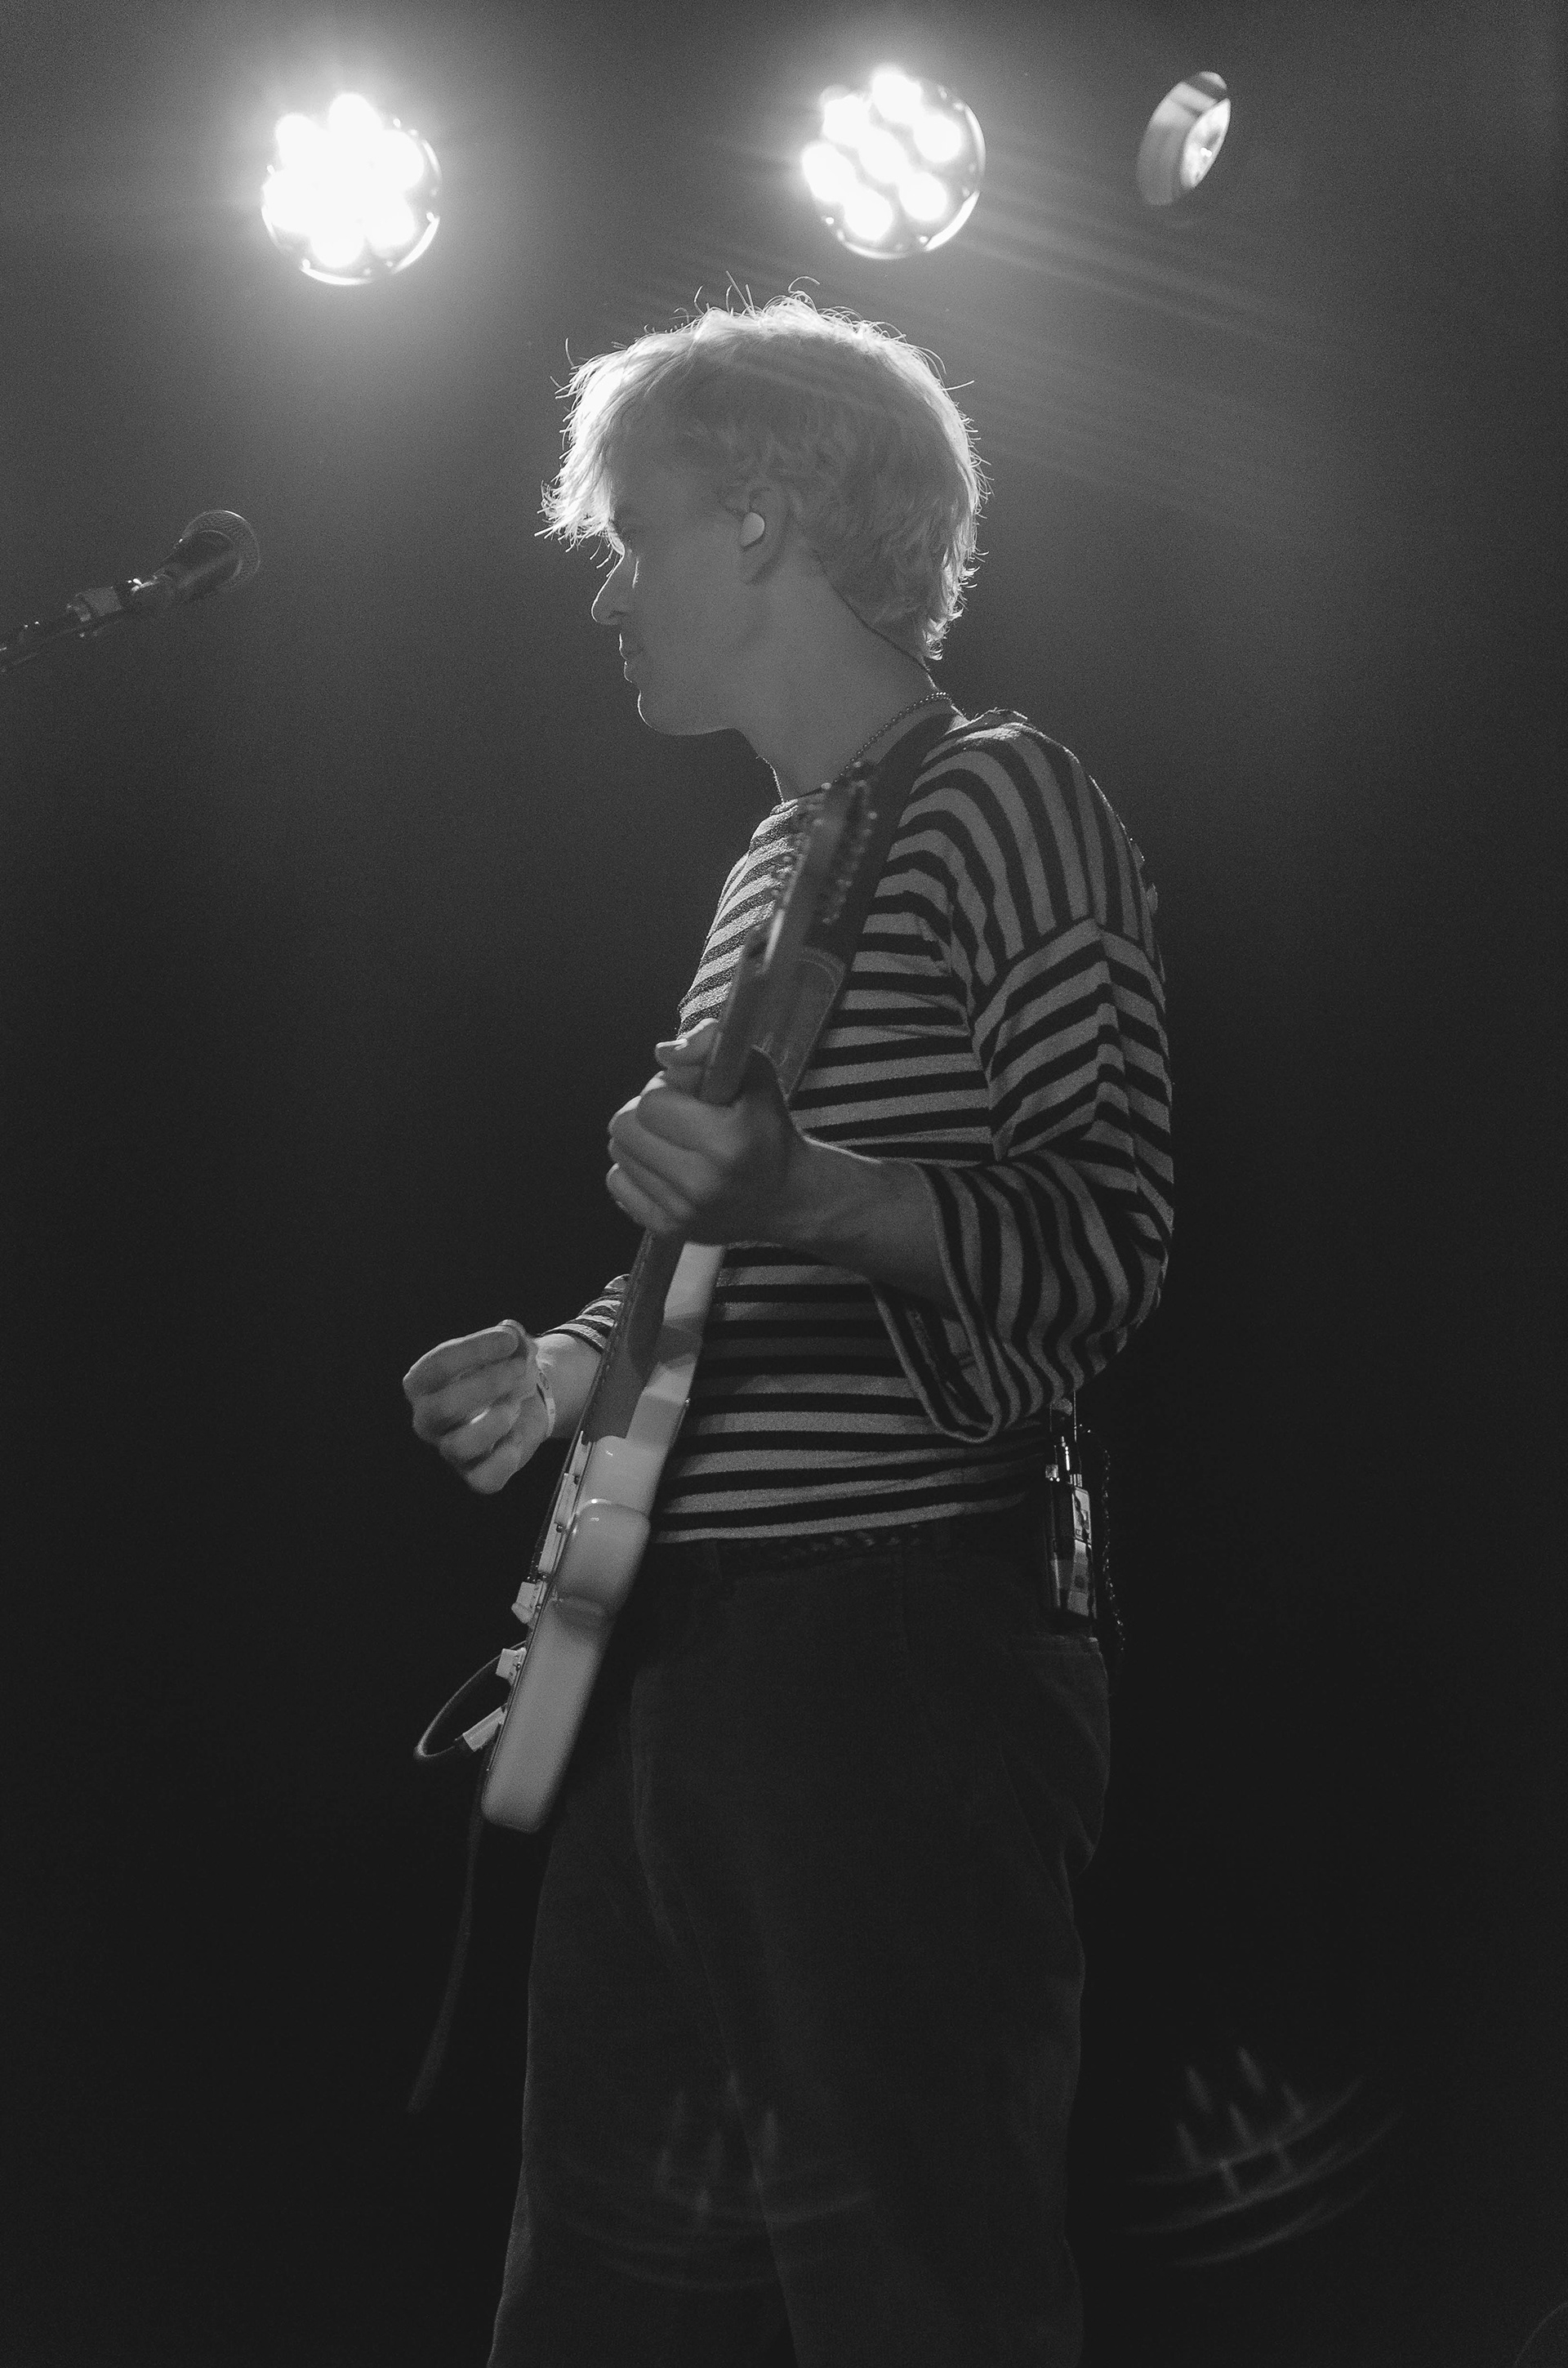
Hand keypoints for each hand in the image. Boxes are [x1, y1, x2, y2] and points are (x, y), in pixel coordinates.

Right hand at [402, 1319, 549, 1494]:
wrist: (526, 1401)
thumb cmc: (502, 1371)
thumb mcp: (505, 1346)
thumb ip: (509, 1335)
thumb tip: (512, 1333)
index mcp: (423, 1384)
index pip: (435, 1367)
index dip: (473, 1350)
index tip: (508, 1338)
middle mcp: (429, 1419)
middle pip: (441, 1409)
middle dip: (485, 1384)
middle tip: (518, 1368)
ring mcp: (450, 1448)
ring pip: (458, 1447)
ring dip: (494, 1422)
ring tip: (515, 1404)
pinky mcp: (475, 1472)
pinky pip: (482, 1479)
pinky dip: (503, 1461)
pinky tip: (516, 1439)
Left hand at [605, 1019, 808, 1243]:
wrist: (789, 1197)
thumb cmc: (768, 1128)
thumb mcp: (754, 1073)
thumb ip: (710, 1044)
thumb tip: (663, 1052)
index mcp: (726, 1143)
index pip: (651, 1102)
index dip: (666, 1088)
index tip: (690, 1094)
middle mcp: (702, 1184)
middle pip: (624, 1129)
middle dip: (646, 1113)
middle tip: (677, 1116)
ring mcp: (683, 1213)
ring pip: (618, 1156)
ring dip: (641, 1141)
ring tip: (676, 1142)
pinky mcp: (669, 1231)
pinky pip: (618, 1184)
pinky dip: (635, 1170)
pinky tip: (666, 1167)